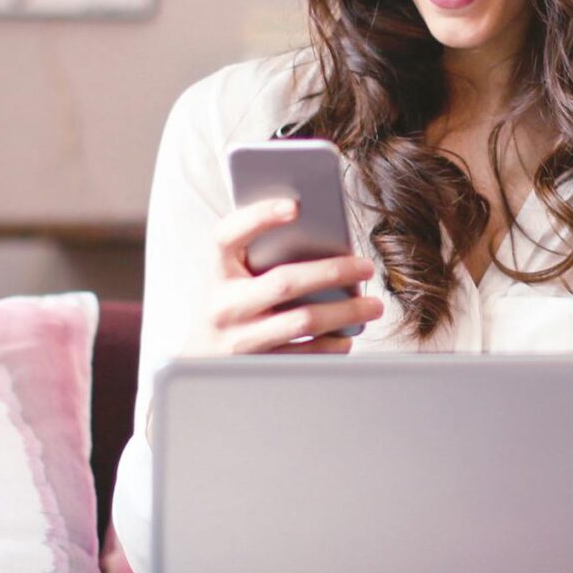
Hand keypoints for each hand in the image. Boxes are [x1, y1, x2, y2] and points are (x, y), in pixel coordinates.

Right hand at [177, 199, 381, 356]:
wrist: (200, 362)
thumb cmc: (230, 304)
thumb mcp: (232, 276)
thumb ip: (262, 254)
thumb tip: (325, 238)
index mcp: (217, 271)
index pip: (228, 234)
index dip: (259, 217)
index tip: (295, 205)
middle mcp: (224, 305)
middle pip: (284, 283)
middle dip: (332, 272)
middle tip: (366, 266)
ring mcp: (239, 339)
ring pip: (302, 321)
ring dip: (344, 312)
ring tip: (373, 305)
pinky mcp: (257, 367)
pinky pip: (305, 355)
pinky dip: (332, 345)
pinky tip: (348, 336)